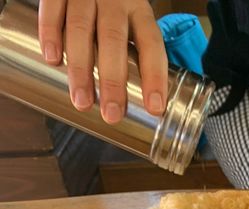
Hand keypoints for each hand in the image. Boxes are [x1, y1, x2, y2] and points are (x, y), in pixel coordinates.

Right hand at [38, 0, 167, 123]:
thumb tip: (139, 103)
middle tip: (112, 114)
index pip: (151, 43)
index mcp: (138, 10)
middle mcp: (113, 0)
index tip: (154, 107)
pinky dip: (51, 34)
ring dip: (81, 68)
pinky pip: (52, 8)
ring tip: (82, 101)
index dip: (154, 75)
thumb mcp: (130, 21)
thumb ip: (133, 51)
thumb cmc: (112, 8)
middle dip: (113, 80)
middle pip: (114, 39)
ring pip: (81, 27)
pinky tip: (53, 60)